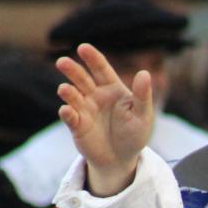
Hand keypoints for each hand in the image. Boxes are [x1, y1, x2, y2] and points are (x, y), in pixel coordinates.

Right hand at [56, 43, 154, 196]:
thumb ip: (142, 96)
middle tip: (62, 62)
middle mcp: (95, 95)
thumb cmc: (134, 134)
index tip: (83, 48)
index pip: (101, 69)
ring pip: (72, 96)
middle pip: (82, 78)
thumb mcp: (143, 116)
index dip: (92, 58)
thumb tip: (145, 73)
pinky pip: (70, 117)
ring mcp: (84, 110)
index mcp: (112, 88)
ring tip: (64, 89)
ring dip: (67, 91)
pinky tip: (67, 111)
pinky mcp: (77, 126)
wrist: (122, 159)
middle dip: (72, 70)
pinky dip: (67, 113)